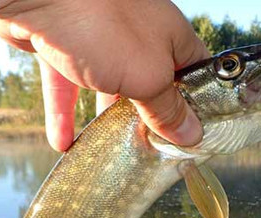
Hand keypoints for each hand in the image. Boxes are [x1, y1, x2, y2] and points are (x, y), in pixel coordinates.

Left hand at [0, 0, 209, 151]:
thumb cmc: (102, 26)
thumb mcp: (147, 77)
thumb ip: (167, 109)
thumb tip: (191, 134)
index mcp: (169, 35)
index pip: (195, 71)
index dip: (197, 104)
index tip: (193, 135)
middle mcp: (138, 33)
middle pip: (150, 83)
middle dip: (150, 117)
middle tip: (151, 149)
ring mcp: (99, 38)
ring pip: (108, 85)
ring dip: (107, 118)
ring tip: (111, 149)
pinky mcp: (63, 44)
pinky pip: (67, 85)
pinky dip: (64, 114)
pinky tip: (62, 142)